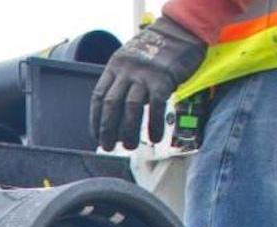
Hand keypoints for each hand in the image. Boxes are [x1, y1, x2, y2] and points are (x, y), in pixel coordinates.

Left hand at [89, 17, 205, 149]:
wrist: (181, 30)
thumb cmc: (157, 50)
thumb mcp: (132, 61)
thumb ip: (124, 82)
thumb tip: (119, 114)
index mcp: (115, 66)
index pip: (98, 96)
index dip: (95, 119)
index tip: (96, 135)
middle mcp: (126, 70)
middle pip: (111, 105)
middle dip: (108, 129)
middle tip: (108, 146)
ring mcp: (144, 74)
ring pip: (131, 108)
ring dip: (129, 131)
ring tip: (130, 146)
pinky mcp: (163, 79)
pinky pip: (156, 107)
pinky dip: (154, 125)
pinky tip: (154, 137)